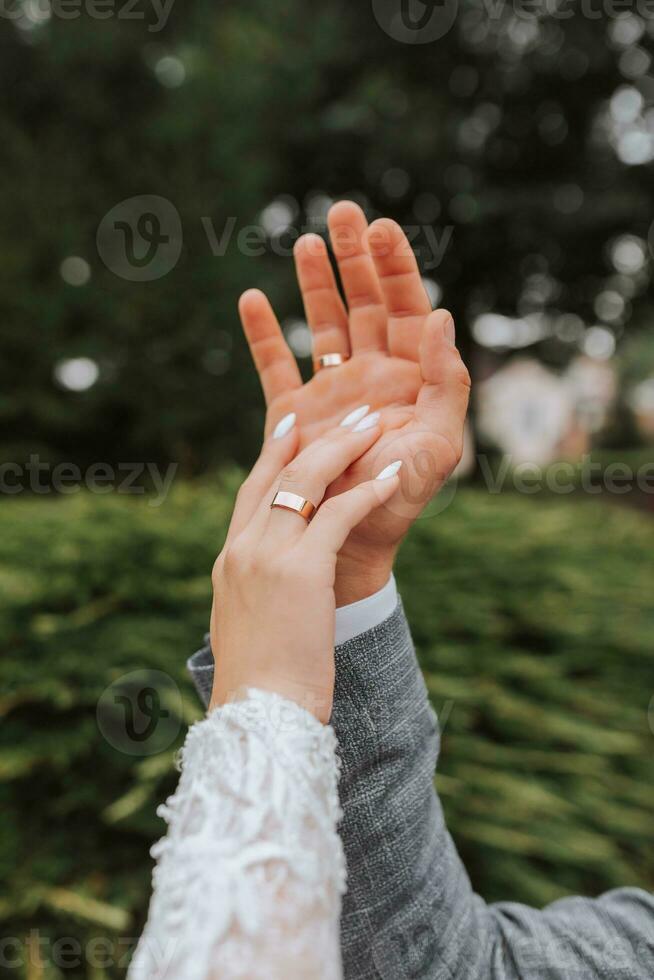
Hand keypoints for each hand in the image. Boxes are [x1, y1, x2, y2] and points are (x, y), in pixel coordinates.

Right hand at [209, 416, 400, 721]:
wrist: (257, 716)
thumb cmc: (260, 685)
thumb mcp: (249, 627)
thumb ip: (258, 595)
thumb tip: (278, 593)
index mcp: (229, 562)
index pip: (252, 491)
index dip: (273, 454)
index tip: (291, 427)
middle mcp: (243, 549)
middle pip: (278, 474)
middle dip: (315, 437)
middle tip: (346, 412)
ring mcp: (267, 557)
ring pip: (306, 481)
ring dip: (344, 449)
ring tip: (374, 426)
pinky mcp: (301, 572)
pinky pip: (338, 515)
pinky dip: (366, 491)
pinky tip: (390, 476)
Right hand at [238, 201, 469, 603]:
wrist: (354, 538)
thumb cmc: (404, 495)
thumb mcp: (441, 442)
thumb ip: (446, 381)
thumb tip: (440, 316)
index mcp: (409, 376)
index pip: (406, 307)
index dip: (395, 266)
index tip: (382, 228)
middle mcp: (369, 373)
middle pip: (363, 302)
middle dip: (355, 257)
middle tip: (344, 212)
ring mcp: (330, 390)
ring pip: (321, 323)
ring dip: (314, 282)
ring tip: (306, 241)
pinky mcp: (294, 411)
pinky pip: (274, 365)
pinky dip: (262, 334)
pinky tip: (251, 298)